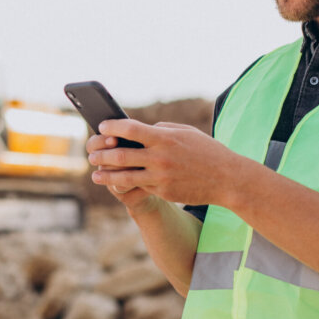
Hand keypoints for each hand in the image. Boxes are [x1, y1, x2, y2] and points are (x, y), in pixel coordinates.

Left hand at [87, 119, 245, 207]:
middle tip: (91, 154)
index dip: (112, 126)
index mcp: (164, 138)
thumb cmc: (206, 151)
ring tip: (95, 175)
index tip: (102, 126)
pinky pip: (141, 186)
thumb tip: (139, 129)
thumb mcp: (185, 132)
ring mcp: (161, 177)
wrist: (227, 179)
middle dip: (102, 154)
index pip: (130, 128)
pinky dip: (128, 185)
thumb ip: (161, 129)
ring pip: (125, 177)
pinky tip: (117, 183)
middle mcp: (160, 157)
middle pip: (121, 154)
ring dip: (106, 176)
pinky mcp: (163, 192)